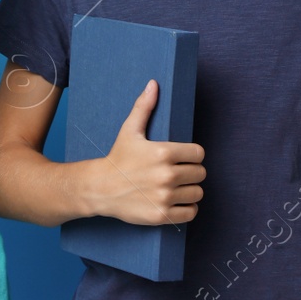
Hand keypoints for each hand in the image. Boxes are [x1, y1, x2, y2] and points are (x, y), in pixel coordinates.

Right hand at [94, 80, 206, 225]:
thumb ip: (144, 107)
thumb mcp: (130, 131)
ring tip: (178, 187)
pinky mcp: (162, 215)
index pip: (199, 153)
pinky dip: (187, 208)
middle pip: (200, 173)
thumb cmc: (118, 158)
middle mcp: (166, 175)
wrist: (100, 188)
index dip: (192, 155)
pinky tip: (177, 202)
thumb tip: (153, 84)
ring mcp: (164, 196)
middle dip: (191, 172)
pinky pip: (190, 212)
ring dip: (190, 190)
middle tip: (178, 173)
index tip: (183, 158)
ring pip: (197, 193)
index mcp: (164, 152)